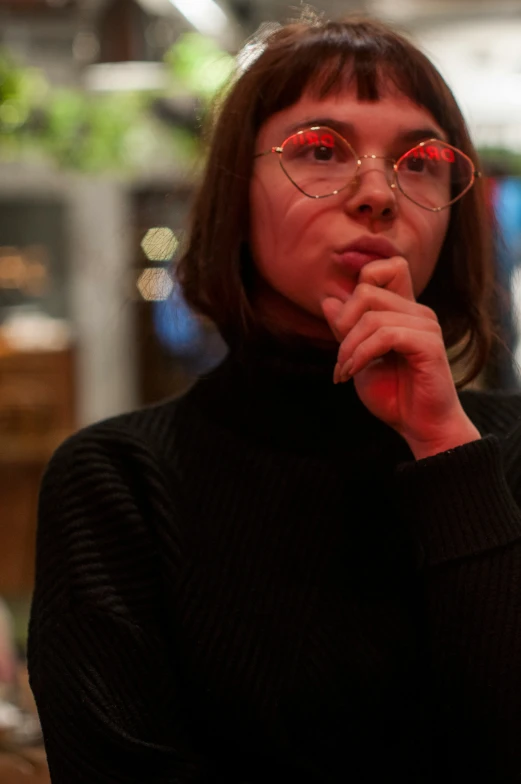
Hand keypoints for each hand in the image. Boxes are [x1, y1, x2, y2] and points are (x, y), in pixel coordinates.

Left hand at [322, 256, 479, 458]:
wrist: (419, 428)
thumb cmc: (393, 395)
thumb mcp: (358, 358)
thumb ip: (345, 330)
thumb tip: (328, 299)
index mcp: (404, 310)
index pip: (386, 267)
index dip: (358, 285)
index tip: (342, 327)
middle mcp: (418, 312)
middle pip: (366, 291)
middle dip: (343, 323)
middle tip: (339, 358)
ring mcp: (426, 326)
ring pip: (372, 317)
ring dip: (348, 348)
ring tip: (343, 372)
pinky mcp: (429, 345)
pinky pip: (385, 336)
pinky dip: (361, 355)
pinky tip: (352, 374)